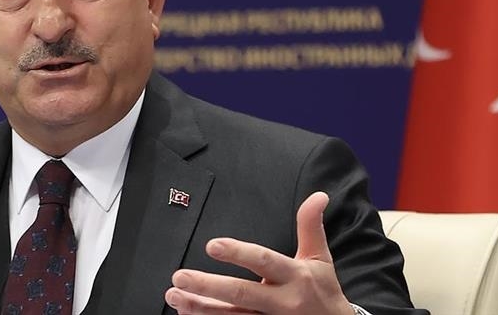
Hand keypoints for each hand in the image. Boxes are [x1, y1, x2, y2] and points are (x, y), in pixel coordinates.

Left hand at [164, 192, 354, 314]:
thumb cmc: (322, 290)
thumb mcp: (320, 259)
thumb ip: (311, 226)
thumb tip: (318, 195)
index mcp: (294, 276)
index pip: (263, 261)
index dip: (239, 253)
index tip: (212, 245)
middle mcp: (281, 302)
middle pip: (242, 294)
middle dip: (208, 286)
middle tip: (179, 276)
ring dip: (200, 308)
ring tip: (175, 296)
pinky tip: (187, 313)